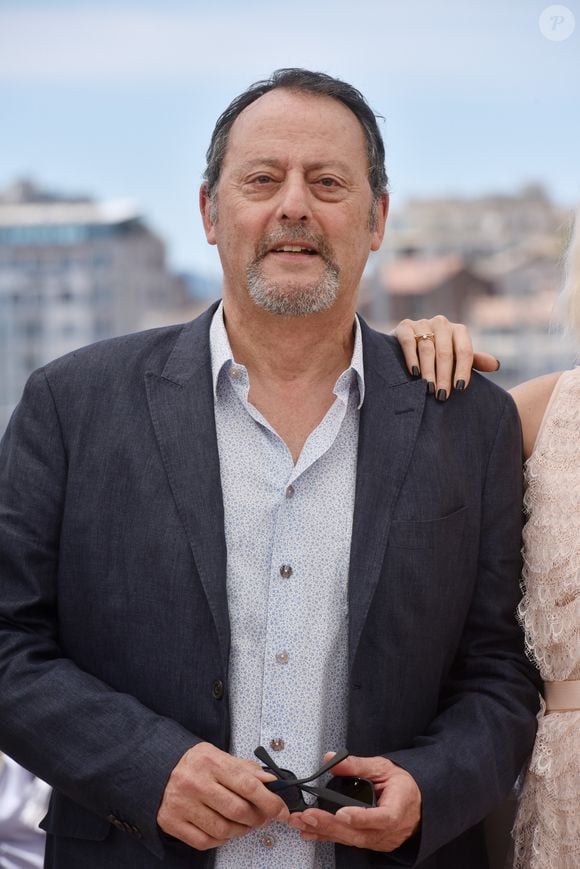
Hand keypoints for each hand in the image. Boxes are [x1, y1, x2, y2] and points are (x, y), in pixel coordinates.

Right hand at [157, 742, 288, 850]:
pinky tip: (224, 829)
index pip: (248, 785)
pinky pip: (205, 841)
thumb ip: (247, 770)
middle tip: (263, 817)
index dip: (270, 801)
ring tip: (244, 823)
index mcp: (210, 761)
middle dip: (257, 818)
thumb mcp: (221, 756)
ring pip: (223, 830)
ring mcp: (182, 804)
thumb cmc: (196, 764)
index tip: (281, 810)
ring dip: (241, 831)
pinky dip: (221, 840)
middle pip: (238, 811)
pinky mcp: (172, 822)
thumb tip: (272, 783)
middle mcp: (194, 782)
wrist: (159, 768)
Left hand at [288, 752, 420, 852]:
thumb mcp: (383, 767)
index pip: (382, 817)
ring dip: (324, 831)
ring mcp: (379, 840)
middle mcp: (389, 830)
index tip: (342, 813)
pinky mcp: (370, 843)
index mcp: (398, 808)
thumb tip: (331, 759)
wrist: (415, 803)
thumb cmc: (401, 785)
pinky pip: (348, 841)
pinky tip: (310, 832)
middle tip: (308, 816)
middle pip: (359, 833)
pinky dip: (328, 836)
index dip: (361, 817)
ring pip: (350, 840)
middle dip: (330, 825)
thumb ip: (357, 765)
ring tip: (302, 823)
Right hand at [394, 316, 499, 398]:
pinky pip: (409, 341)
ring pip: (427, 348)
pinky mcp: (404, 326)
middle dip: (444, 375)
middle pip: (445, 351)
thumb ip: (473, 361)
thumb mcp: (456, 358)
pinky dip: (412, 357)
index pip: (464, 350)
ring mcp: (422, 323)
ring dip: (428, 370)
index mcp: (458, 330)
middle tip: (442, 395)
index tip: (460, 388)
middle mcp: (441, 323)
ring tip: (428, 388)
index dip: (463, 370)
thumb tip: (495, 365)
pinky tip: (414, 372)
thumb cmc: (436, 354)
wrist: (407, 342)